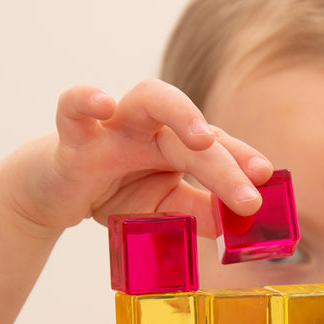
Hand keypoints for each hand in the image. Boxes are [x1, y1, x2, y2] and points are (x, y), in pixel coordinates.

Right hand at [13, 79, 270, 236]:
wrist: (57, 193)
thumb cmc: (117, 194)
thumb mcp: (162, 211)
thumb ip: (197, 213)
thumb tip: (234, 225)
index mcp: (177, 147)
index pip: (218, 148)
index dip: (243, 160)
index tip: (266, 177)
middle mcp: (152, 129)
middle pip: (193, 135)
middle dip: (223, 165)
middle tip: (247, 196)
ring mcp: (114, 127)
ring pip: (150, 98)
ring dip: (179, 112)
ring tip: (199, 137)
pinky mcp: (74, 137)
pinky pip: (74, 108)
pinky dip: (85, 99)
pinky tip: (103, 103)